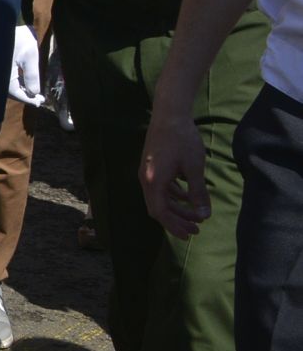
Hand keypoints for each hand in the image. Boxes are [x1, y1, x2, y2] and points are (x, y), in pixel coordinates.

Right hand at [9, 24, 43, 106]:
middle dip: (24, 95)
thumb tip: (34, 93)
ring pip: (7, 85)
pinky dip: (14, 81)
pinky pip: (4, 78)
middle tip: (38, 97)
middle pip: (11, 92)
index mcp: (4, 77)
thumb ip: (32, 76)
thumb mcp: (29, 56)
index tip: (40, 102)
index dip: (30, 99)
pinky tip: (22, 80)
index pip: (17, 94)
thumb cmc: (16, 38)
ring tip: (32, 89)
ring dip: (20, 88)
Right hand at [140, 109, 210, 238]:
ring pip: (160, 198)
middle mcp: (146, 178)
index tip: (189, 235)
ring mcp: (147, 172)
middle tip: (197, 229)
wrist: (169, 115)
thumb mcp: (194, 168)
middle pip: (158, 207)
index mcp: (153, 181)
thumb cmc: (182, 140)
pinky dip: (173, 196)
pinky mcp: (152, 166)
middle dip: (176, 220)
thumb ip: (198, 193)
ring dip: (176, 208)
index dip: (174, 226)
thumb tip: (204, 215)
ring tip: (196, 215)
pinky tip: (187, 196)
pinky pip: (160, 188)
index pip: (160, 212)